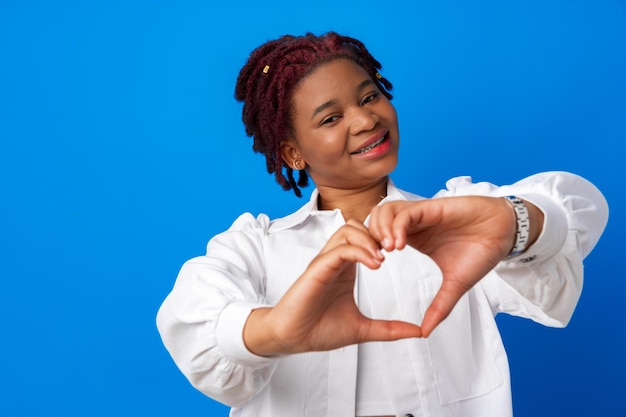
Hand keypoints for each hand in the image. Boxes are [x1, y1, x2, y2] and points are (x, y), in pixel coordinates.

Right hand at [243, 219, 421, 355]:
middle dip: (378, 233)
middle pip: (356, 226)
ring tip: (383, 258)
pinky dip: (359, 251)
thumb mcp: (363, 329)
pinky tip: (374, 264)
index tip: (402, 252)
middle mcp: (334, 260)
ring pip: (347, 231)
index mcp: (345, 268)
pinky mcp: (317, 270)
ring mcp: (324, 263)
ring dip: (369, 239)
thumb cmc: (320, 330)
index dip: (384, 239)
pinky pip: (339, 250)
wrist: (292, 339)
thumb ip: (389, 328)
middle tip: (395, 250)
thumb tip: (418, 332)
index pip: (364, 237)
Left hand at [369, 196, 533, 336]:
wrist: (505, 233)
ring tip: (387, 252)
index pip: (378, 237)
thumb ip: (439, 306)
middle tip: (375, 260)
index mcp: (413, 238)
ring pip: (383, 212)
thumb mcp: (455, 285)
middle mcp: (413, 225)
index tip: (375, 269)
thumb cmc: (481, 251)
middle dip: (368, 239)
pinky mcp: (431, 207)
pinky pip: (404, 212)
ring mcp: (421, 214)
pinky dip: (396, 226)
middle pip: (374, 222)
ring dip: (380, 230)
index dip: (370, 249)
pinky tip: (399, 245)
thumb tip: (426, 332)